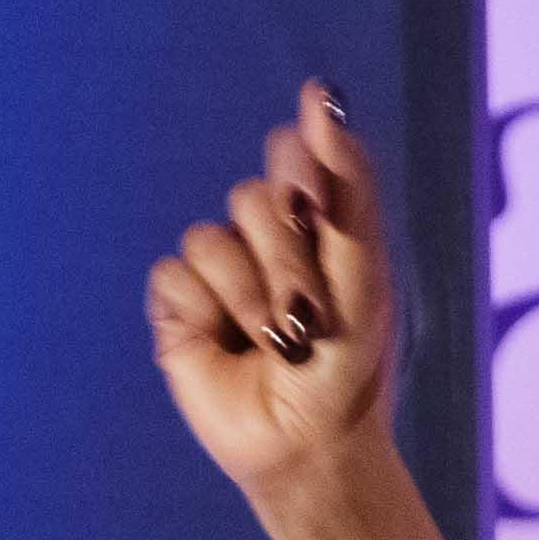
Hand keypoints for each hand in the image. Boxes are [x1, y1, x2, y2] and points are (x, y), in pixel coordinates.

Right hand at [148, 79, 395, 523]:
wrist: (311, 444)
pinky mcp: (178, 307)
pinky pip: (175, 275)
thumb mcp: (363, 269)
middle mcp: (264, 239)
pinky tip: (229, 348)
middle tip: (311, 313)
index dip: (304, 171)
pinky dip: (209, 314)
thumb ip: (347, 183)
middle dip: (288, 259)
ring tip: (277, 341)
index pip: (297, 156)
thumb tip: (323, 95)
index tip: (318, 209)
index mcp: (316, 223)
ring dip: (253, 297)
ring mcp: (219, 271)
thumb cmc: (350, 363)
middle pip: (254, 196)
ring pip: (211, 237)